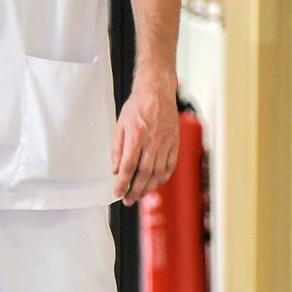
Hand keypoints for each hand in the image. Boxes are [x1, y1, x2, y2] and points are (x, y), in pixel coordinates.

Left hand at [111, 75, 179, 202]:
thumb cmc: (137, 106)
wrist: (157, 91)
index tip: (117, 193)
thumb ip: (118, 149)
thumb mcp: (120, 125)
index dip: (122, 183)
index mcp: (137, 136)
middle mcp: (153, 142)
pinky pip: (170, 166)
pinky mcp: (175, 143)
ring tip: (139, 195)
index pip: (128, 167)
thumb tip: (116, 170)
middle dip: (135, 190)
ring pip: (158, 173)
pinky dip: (163, 178)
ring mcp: (166, 143)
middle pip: (144, 174)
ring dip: (148, 188)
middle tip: (128, 200)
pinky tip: (155, 184)